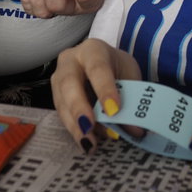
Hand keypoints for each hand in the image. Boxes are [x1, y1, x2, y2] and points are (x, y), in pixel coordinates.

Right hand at [52, 38, 142, 152]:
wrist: (102, 61)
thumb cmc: (115, 66)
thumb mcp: (129, 75)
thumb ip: (131, 98)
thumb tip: (135, 130)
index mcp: (92, 50)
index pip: (97, 67)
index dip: (105, 88)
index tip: (114, 110)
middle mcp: (70, 61)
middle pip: (69, 83)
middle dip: (79, 106)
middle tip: (90, 126)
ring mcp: (59, 78)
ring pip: (61, 102)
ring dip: (75, 125)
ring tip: (89, 142)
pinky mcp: (56, 96)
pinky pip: (62, 114)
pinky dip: (74, 130)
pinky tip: (86, 142)